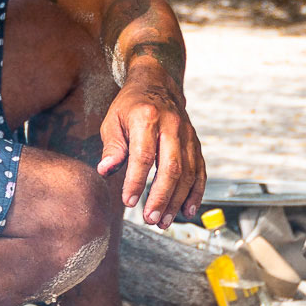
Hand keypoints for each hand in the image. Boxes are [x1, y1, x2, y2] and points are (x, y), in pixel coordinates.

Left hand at [95, 62, 205, 227]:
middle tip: (150, 218)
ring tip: (163, 222)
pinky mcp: (196, 143)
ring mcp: (187, 135)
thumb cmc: (130, 106)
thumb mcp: (113, 120)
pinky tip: (187, 211)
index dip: (136, 181)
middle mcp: (172, 126)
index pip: (143, 155)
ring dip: (177, 200)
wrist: (156, 84)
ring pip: (188, 173)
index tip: (128, 202)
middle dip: (161, 197)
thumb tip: (105, 170)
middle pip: (171, 167)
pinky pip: (200, 171)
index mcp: (147, 118)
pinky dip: (196, 193)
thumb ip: (112, 147)